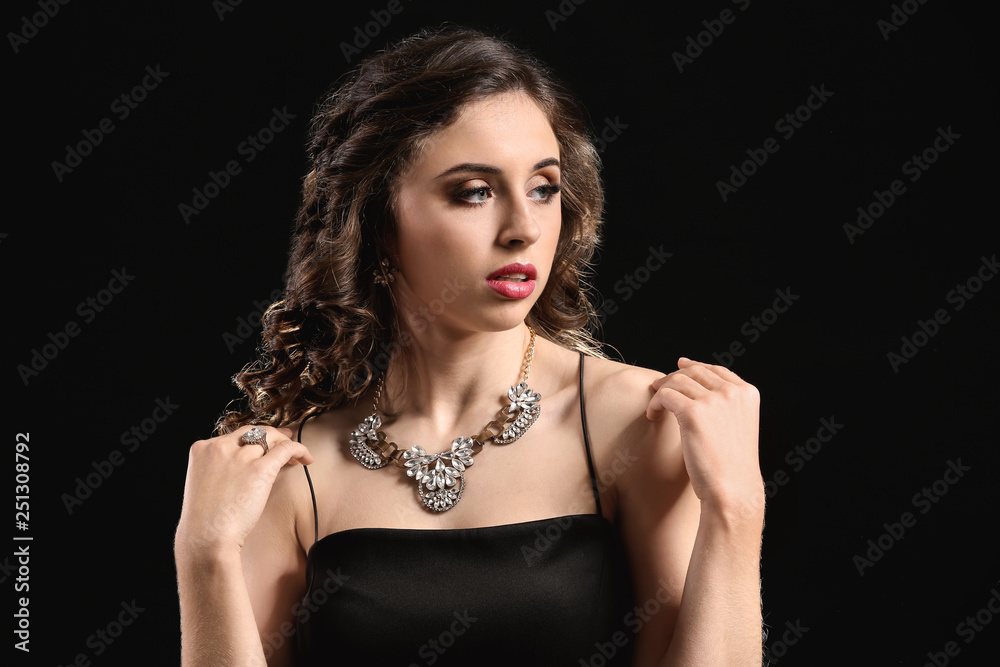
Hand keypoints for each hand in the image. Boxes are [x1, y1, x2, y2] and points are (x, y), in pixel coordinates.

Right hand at [174, 425, 313, 559]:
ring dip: (286, 443)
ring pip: (271, 437)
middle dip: (272, 434)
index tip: (263, 444)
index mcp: (202, 449)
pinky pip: (286, 448)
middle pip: (253, 432)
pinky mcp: (260, 468)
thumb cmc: (204, 520)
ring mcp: (240, 456)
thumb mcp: (203, 484)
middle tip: (286, 438)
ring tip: (297, 454)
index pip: (234, 436)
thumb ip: (217, 470)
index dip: (253, 439)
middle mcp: (220, 447)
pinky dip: (300, 449)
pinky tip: (306, 458)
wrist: (206, 537)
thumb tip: (240, 468)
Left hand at [647, 357, 761, 512]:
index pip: (717, 369)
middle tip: (659, 387)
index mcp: (748, 393)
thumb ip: (725, 406)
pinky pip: (666, 396)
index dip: (695, 365)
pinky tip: (652, 416)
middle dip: (674, 376)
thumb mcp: (737, 426)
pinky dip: (655, 403)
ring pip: (677, 381)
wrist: (732, 488)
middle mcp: (733, 392)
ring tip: (655, 406)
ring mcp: (714, 400)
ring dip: (662, 391)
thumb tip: (697, 389)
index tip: (680, 365)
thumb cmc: (731, 465)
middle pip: (695, 371)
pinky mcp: (693, 412)